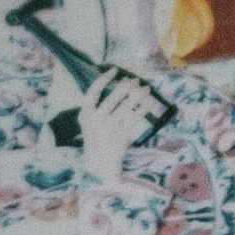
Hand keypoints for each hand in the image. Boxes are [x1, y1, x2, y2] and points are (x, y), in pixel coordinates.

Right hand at [79, 67, 163, 181]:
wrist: (98, 163)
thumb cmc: (94, 136)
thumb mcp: (87, 121)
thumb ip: (95, 104)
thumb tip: (117, 83)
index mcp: (85, 114)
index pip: (93, 91)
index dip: (104, 79)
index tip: (114, 70)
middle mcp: (96, 120)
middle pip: (114, 97)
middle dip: (127, 86)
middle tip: (136, 80)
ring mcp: (109, 129)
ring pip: (127, 107)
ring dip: (139, 95)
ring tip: (146, 88)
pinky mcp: (122, 137)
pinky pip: (135, 119)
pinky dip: (143, 109)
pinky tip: (149, 102)